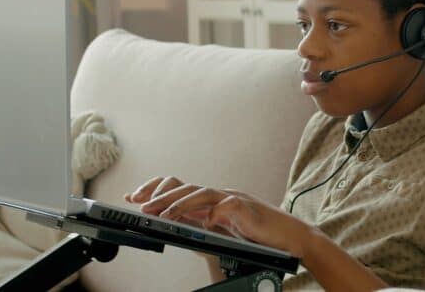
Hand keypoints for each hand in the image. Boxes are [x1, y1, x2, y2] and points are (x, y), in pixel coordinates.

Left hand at [123, 175, 315, 257]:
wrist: (290, 238)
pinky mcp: (246, 207)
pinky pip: (225, 206)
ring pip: (200, 193)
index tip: (134, 197)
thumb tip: (177, 223)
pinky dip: (213, 214)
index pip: (179, 188)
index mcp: (212, 200)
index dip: (156, 191)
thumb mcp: (223, 230)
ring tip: (161, 213)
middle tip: (140, 205)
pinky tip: (205, 222)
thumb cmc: (258, 236)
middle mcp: (220, 195)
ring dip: (178, 203)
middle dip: (159, 196)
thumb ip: (202, 223)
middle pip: (185, 187)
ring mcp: (233, 198)